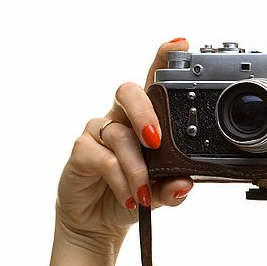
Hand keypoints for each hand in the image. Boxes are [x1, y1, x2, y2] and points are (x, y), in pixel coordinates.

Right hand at [55, 39, 194, 251]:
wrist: (100, 220)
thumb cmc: (134, 193)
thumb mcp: (161, 194)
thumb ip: (174, 188)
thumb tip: (184, 185)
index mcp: (146, 118)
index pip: (154, 82)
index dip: (163, 58)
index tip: (180, 44)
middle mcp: (122, 117)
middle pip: (128, 92)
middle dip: (145, 112)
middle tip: (157, 140)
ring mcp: (99, 132)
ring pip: (119, 135)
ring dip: (136, 167)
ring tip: (144, 193)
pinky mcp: (82, 151)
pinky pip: (102, 157)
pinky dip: (119, 178)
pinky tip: (129, 197)